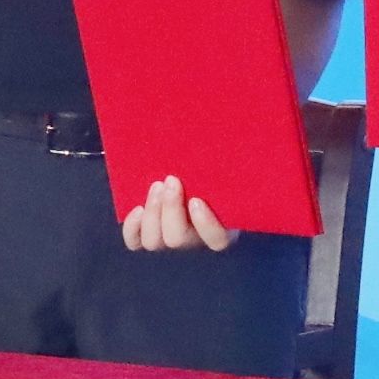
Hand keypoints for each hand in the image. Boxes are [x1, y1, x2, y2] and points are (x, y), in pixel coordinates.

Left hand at [119, 173, 236, 253]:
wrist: (188, 171)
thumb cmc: (213, 168)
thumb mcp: (224, 169)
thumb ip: (228, 167)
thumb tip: (246, 136)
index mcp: (221, 228)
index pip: (217, 241)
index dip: (206, 225)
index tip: (197, 200)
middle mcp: (194, 240)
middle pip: (177, 239)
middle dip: (171, 209)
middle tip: (171, 180)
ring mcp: (168, 239)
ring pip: (154, 242)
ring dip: (153, 213)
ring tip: (156, 186)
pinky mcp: (148, 235)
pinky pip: (134, 242)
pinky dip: (132, 227)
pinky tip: (137, 208)